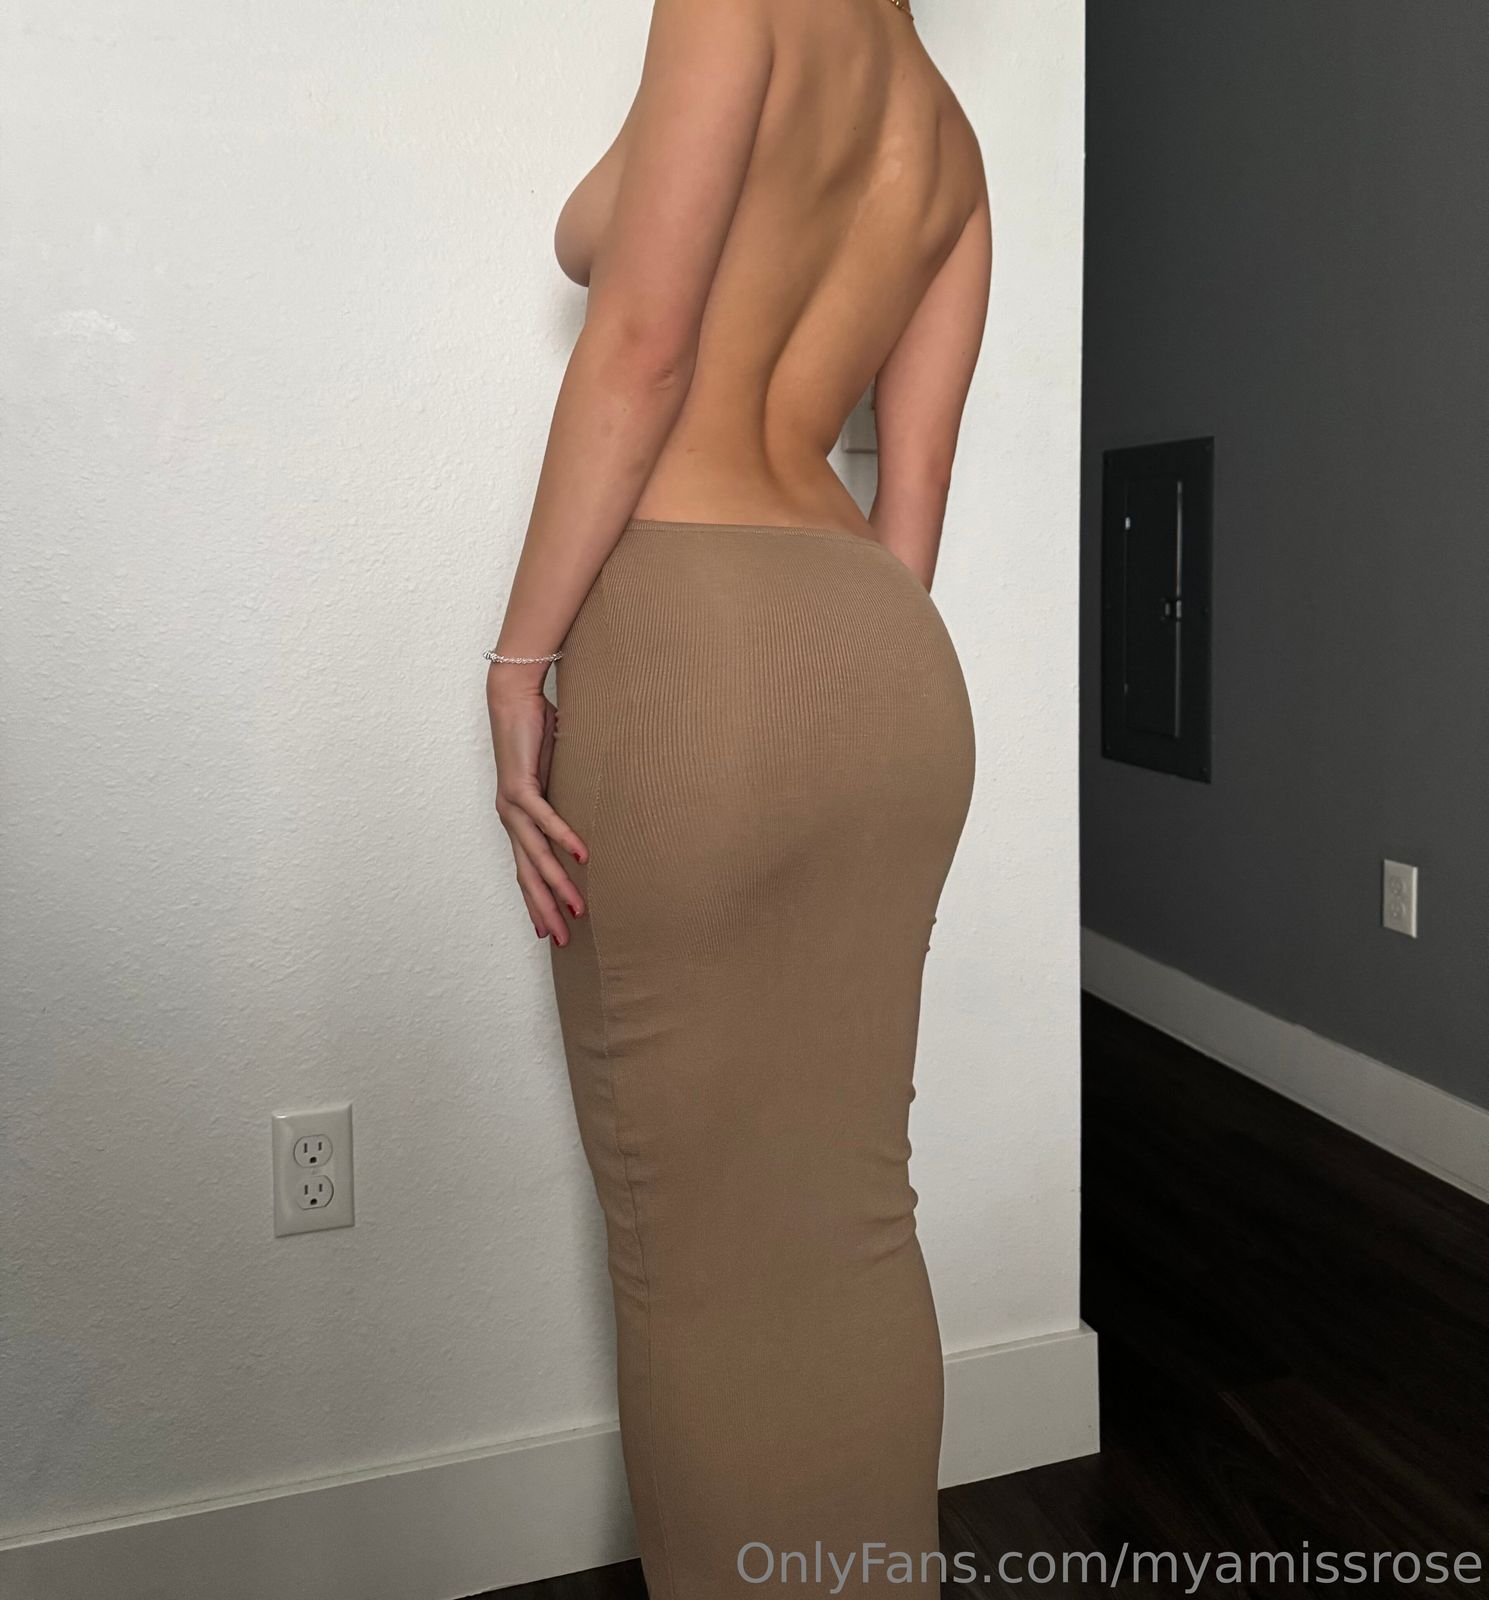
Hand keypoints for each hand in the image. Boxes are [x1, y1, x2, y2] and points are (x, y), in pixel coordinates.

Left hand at [487, 673, 587, 946]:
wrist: (513, 701)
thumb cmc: (535, 736)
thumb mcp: (555, 778)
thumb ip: (565, 801)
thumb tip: (589, 817)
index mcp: (517, 821)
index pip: (526, 872)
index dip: (536, 903)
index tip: (547, 932)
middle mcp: (510, 819)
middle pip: (527, 875)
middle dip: (545, 909)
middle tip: (560, 939)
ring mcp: (512, 805)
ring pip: (535, 854)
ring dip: (556, 883)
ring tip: (576, 906)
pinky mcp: (520, 786)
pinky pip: (544, 819)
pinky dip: (562, 838)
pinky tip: (581, 856)